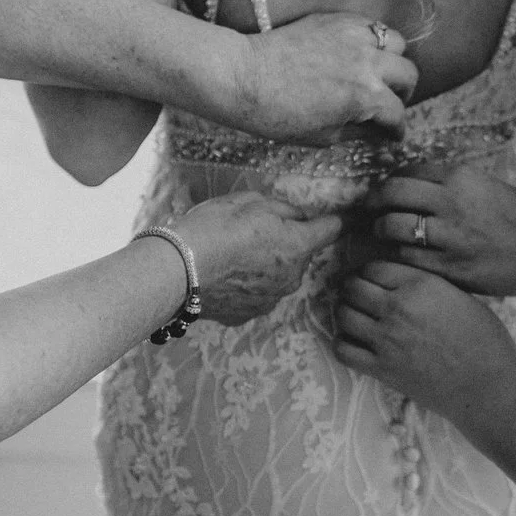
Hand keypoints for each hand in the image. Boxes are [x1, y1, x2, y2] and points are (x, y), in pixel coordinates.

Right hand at [167, 193, 341, 326]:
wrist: (179, 269)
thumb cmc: (215, 228)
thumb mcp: (251, 201)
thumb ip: (282, 208)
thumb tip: (296, 216)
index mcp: (297, 246)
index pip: (330, 230)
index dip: (333, 220)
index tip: (337, 218)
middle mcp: (291, 278)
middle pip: (301, 255)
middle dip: (287, 242)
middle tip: (256, 231)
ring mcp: (270, 300)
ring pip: (279, 276)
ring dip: (267, 265)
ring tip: (235, 254)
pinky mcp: (247, 315)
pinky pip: (257, 294)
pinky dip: (247, 285)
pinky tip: (225, 275)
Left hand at [212, 12, 417, 143]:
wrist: (243, 77)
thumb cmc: (277, 115)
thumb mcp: (323, 136)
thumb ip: (357, 132)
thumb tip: (377, 133)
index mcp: (365, 98)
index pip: (397, 115)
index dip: (396, 131)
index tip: (392, 135)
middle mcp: (367, 63)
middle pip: (408, 74)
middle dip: (402, 94)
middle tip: (388, 103)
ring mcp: (354, 37)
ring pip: (397, 44)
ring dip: (393, 61)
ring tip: (378, 72)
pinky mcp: (338, 20)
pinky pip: (372, 25)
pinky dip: (373, 40)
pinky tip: (358, 53)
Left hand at [333, 260, 515, 417]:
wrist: (488, 388)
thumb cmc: (486, 341)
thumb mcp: (461, 296)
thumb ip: (428, 285)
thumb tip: (404, 281)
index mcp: (420, 284)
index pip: (373, 267)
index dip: (370, 272)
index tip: (373, 280)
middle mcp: (397, 307)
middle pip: (352, 287)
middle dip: (353, 289)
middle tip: (360, 297)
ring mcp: (386, 339)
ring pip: (342, 315)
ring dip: (346, 313)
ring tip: (357, 318)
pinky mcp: (381, 369)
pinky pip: (343, 350)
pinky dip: (344, 344)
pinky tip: (357, 343)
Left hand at [356, 163, 515, 299]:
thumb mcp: (488, 188)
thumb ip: (453, 186)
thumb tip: (415, 186)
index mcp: (462, 178)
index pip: (408, 171)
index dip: (391, 180)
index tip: (385, 189)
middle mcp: (451, 203)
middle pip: (392, 194)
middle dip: (374, 201)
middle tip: (368, 208)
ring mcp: (449, 237)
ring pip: (393, 228)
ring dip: (382, 230)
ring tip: (382, 233)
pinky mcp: (451, 268)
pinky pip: (408, 259)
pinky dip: (398, 256)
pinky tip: (400, 257)